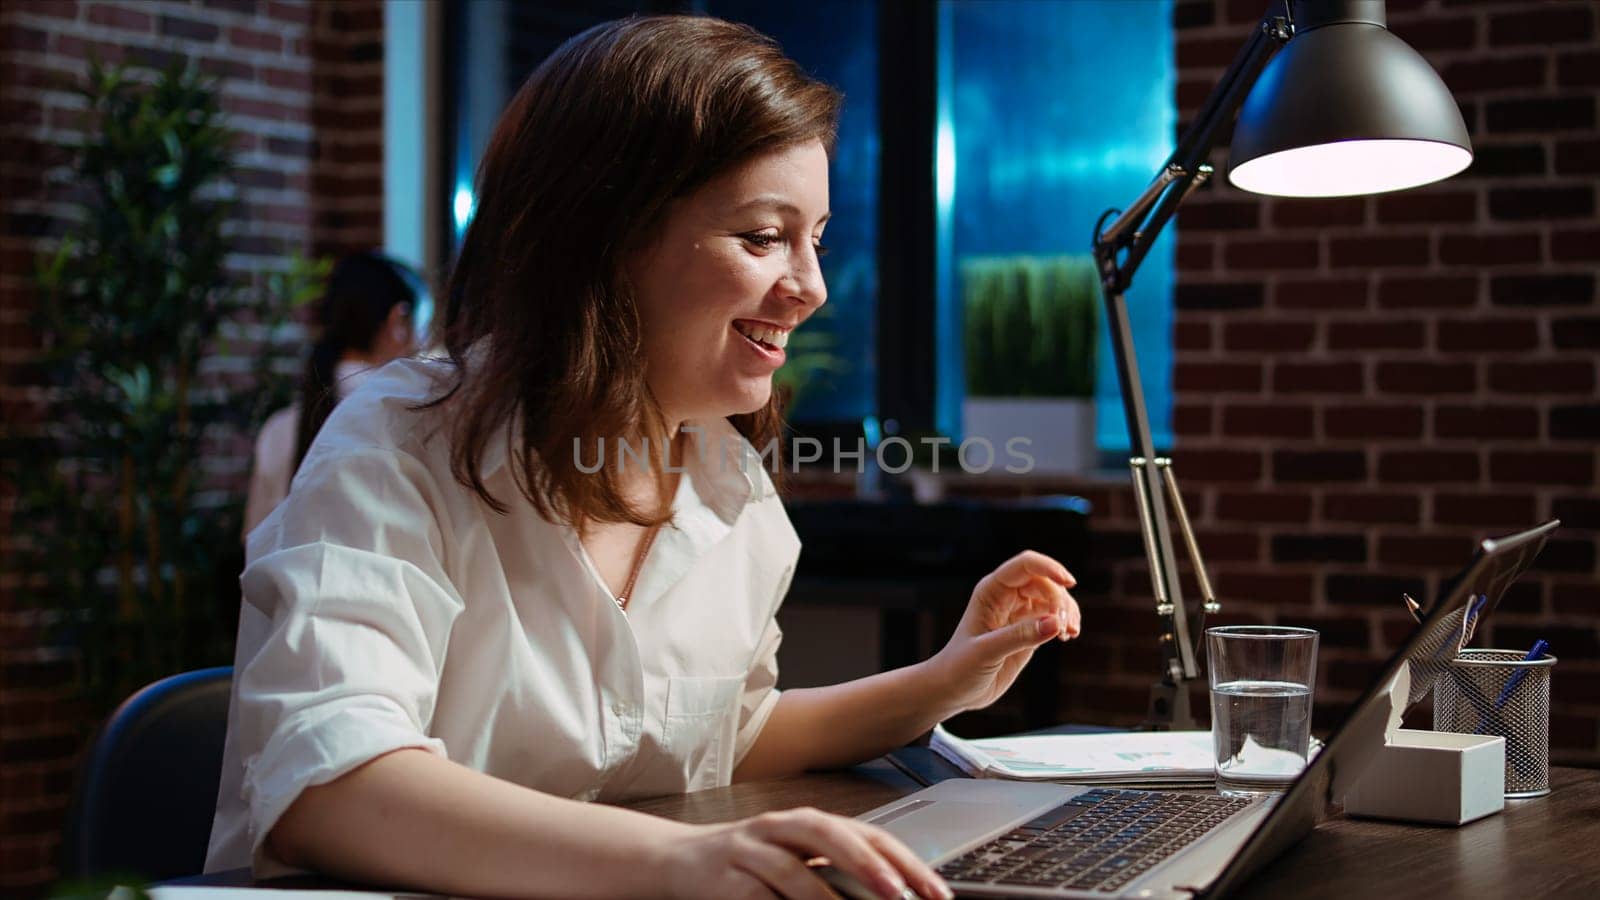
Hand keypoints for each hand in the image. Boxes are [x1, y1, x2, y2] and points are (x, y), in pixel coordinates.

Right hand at [654, 807, 950, 899]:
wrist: (678, 860)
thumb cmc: (750, 866)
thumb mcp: (798, 862)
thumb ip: (839, 875)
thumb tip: (896, 894)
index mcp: (810, 823)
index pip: (868, 834)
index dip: (904, 861)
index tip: (935, 893)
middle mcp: (782, 827)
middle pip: (829, 835)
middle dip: (867, 865)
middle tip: (898, 896)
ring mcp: (750, 849)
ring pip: (791, 869)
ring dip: (824, 898)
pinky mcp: (723, 877)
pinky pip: (755, 896)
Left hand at [927, 550, 1080, 715]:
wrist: (953, 689)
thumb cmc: (960, 667)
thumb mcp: (986, 652)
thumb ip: (1020, 636)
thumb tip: (1055, 622)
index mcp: (991, 591)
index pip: (1025, 566)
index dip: (1049, 567)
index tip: (1068, 583)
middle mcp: (1006, 596)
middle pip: (1044, 582)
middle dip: (1059, 600)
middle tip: (1063, 629)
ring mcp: (1019, 612)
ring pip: (1053, 598)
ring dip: (1067, 611)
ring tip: (1068, 635)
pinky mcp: (1028, 629)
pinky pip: (1054, 616)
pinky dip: (1065, 622)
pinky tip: (1067, 637)